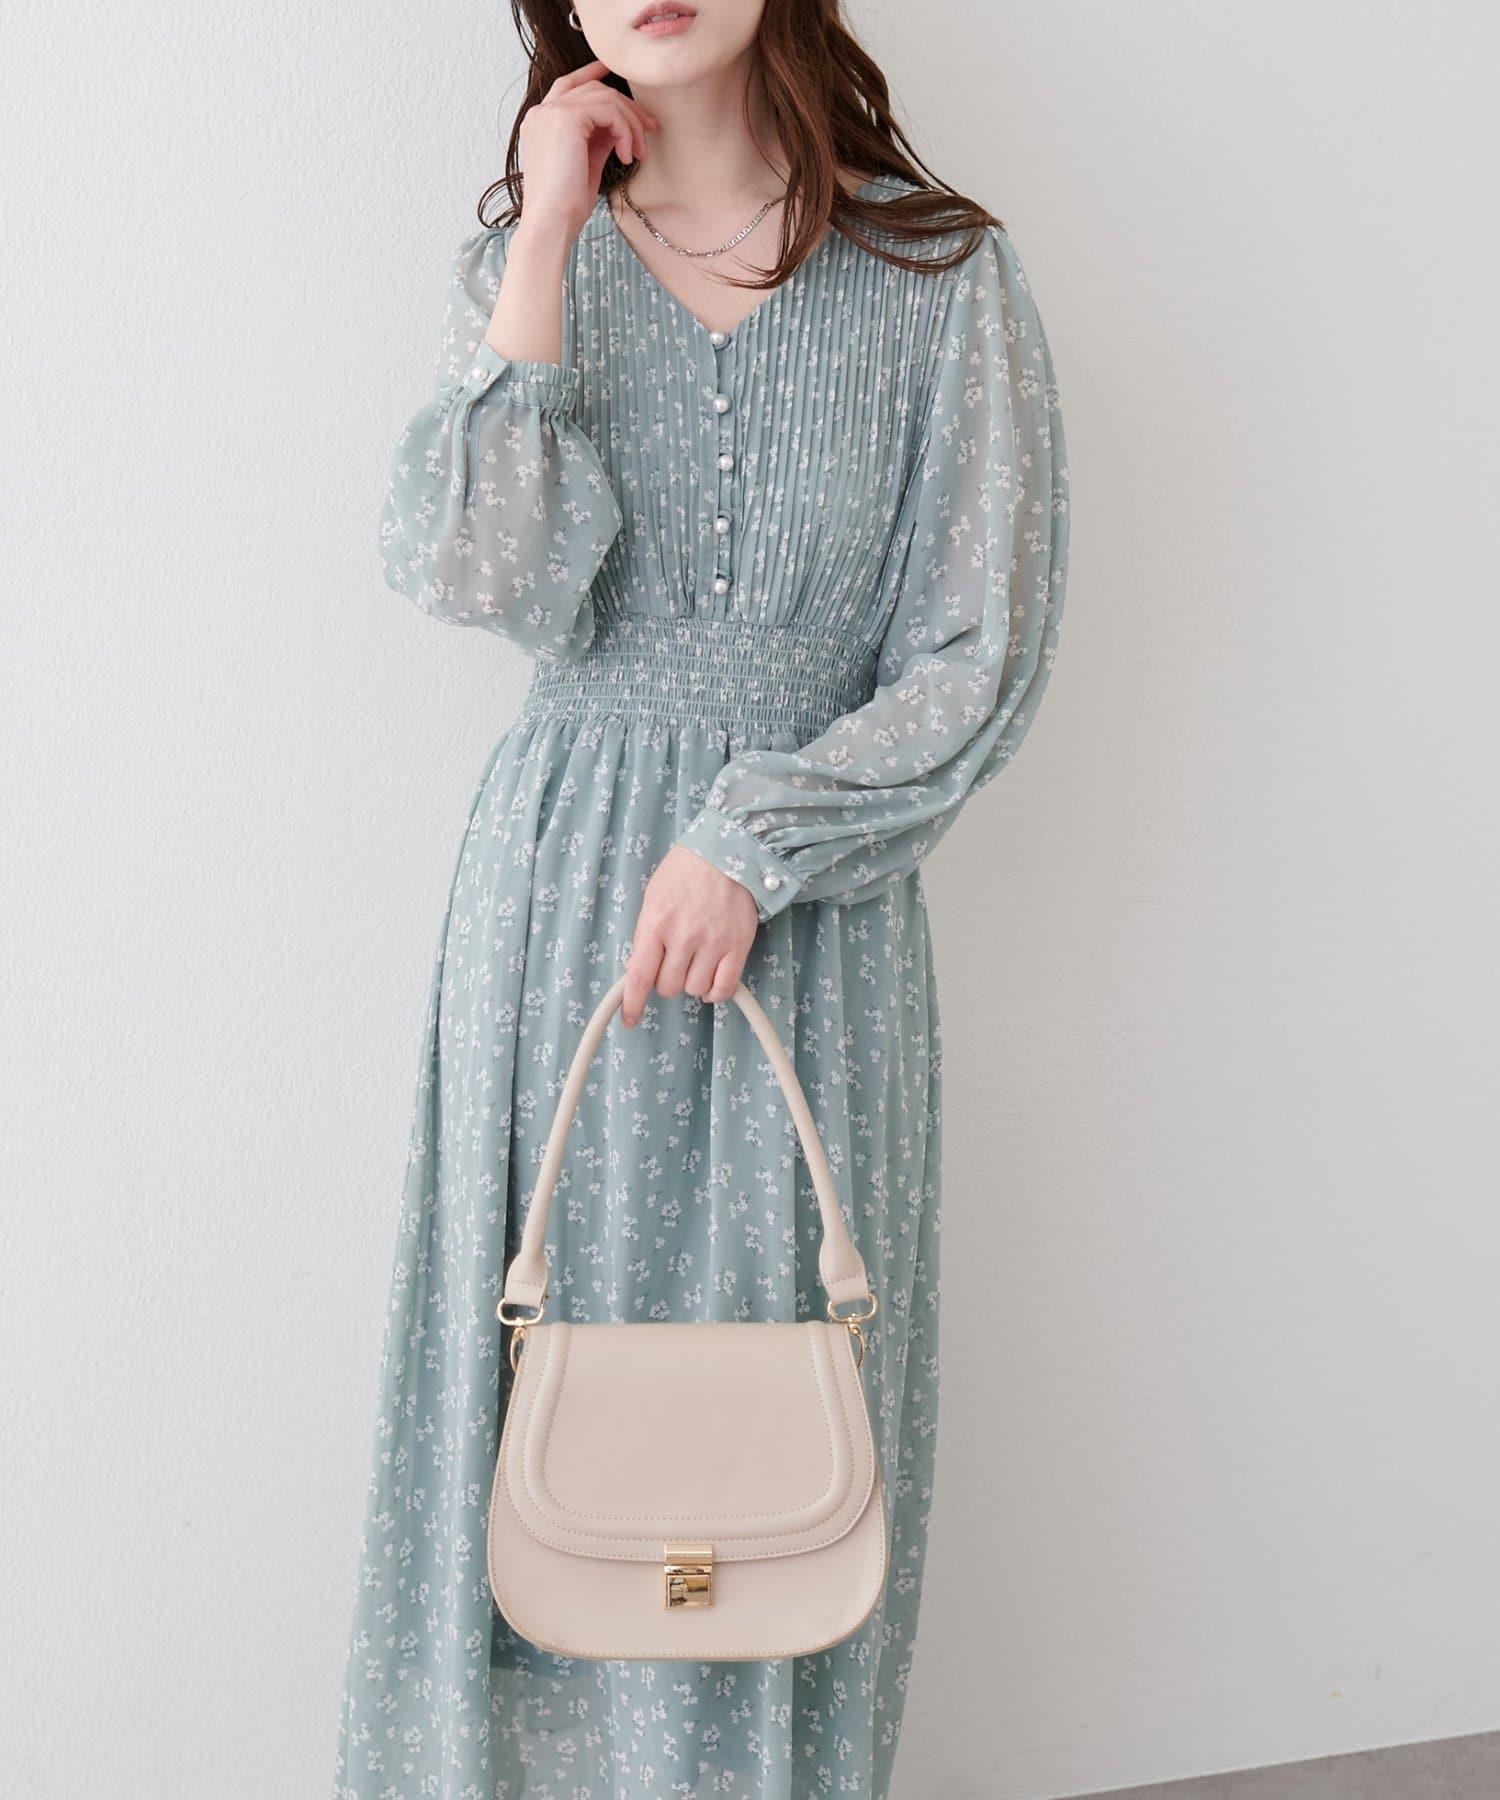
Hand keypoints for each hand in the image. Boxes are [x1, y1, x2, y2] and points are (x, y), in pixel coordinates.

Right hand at [515, 59, 658, 245]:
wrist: (550, 224)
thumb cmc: (566, 207)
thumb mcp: (585, 166)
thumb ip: (597, 140)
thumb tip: (619, 128)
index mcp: (541, 122)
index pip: (568, 85)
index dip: (592, 72)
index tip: (616, 73)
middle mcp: (542, 112)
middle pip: (593, 89)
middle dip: (627, 107)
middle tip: (650, 130)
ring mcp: (551, 112)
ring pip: (605, 97)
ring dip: (630, 124)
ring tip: (638, 154)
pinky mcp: (566, 118)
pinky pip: (608, 110)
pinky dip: (625, 131)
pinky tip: (627, 157)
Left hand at [621, 846, 759, 1026]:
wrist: (728, 852)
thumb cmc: (686, 872)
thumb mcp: (653, 897)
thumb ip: (646, 934)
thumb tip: (640, 969)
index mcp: (656, 924)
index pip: (640, 976)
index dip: (632, 1004)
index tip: (630, 1019)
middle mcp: (684, 937)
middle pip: (668, 987)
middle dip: (666, 980)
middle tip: (673, 962)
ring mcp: (713, 943)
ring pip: (695, 990)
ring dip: (691, 982)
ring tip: (695, 960)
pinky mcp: (738, 947)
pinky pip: (723, 988)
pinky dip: (714, 991)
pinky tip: (711, 979)